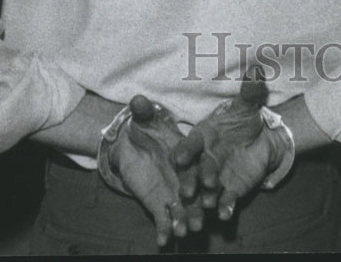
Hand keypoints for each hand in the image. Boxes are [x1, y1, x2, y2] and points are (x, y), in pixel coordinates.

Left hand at [102, 95, 204, 246]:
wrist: (132, 147)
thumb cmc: (145, 131)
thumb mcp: (143, 122)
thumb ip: (142, 112)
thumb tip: (136, 99)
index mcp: (187, 152)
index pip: (196, 161)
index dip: (201, 172)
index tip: (207, 181)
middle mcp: (185, 173)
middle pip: (195, 189)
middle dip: (199, 201)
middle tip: (203, 212)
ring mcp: (174, 191)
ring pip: (183, 207)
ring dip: (184, 220)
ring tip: (186, 232)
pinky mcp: (160, 203)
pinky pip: (164, 219)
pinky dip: (164, 229)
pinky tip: (163, 241)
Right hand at [171, 76, 292, 221]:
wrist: (260, 139)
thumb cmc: (244, 120)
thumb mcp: (247, 106)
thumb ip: (250, 91)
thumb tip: (257, 71)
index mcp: (203, 137)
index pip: (190, 144)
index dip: (185, 151)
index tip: (179, 158)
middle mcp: (204, 159)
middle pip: (194, 171)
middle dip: (191, 180)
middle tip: (188, 191)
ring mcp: (215, 177)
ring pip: (206, 189)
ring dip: (206, 197)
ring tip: (208, 205)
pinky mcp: (229, 190)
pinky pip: (226, 200)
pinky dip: (225, 207)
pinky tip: (226, 214)